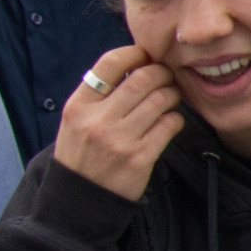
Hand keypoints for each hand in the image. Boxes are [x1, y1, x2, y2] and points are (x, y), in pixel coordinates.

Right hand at [52, 41, 189, 199]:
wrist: (80, 198)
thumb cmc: (82, 153)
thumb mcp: (76, 120)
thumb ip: (99, 94)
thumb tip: (138, 63)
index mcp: (78, 106)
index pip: (110, 63)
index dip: (135, 53)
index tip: (145, 57)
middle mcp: (97, 120)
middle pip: (143, 78)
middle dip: (162, 72)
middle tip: (166, 77)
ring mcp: (120, 139)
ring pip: (161, 99)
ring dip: (172, 94)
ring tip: (170, 98)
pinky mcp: (140, 157)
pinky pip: (170, 124)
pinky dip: (175, 118)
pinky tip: (169, 121)